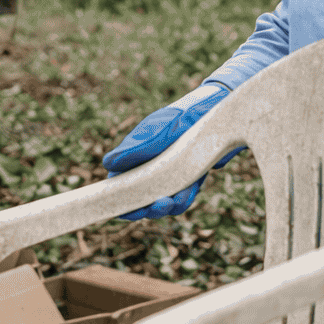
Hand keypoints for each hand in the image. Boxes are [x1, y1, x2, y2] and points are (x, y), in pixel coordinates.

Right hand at [102, 82, 240, 219]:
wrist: (215, 113)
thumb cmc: (181, 118)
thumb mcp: (158, 132)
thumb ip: (136, 149)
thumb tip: (107, 164)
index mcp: (135, 156)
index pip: (120, 184)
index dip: (119, 200)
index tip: (124, 210)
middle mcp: (150, 167)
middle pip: (141, 198)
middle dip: (147, 207)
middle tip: (157, 205)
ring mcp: (170, 174)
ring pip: (162, 201)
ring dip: (168, 206)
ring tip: (174, 200)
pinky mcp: (187, 178)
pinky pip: (182, 197)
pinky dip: (184, 198)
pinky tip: (190, 191)